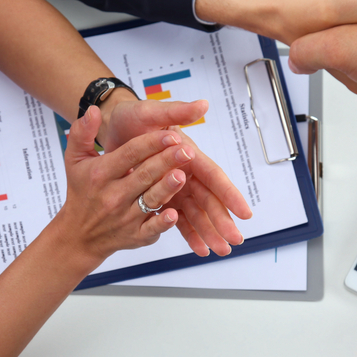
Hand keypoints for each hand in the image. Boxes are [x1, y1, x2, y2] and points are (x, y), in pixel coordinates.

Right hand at [57, 106, 190, 262]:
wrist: (78, 235)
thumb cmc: (81, 192)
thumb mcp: (74, 160)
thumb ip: (82, 132)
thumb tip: (93, 110)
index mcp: (101, 174)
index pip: (129, 155)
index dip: (151, 143)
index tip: (170, 134)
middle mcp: (113, 196)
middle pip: (144, 175)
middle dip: (166, 161)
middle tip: (187, 149)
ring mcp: (125, 217)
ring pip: (150, 200)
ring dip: (167, 188)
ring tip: (182, 175)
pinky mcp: (135, 236)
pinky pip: (151, 229)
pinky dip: (162, 223)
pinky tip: (174, 213)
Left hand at [98, 95, 251, 256]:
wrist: (112, 126)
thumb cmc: (133, 117)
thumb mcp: (151, 112)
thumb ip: (176, 112)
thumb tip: (201, 105)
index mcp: (188, 153)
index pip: (213, 176)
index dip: (229, 194)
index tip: (244, 212)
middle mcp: (186, 171)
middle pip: (208, 199)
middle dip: (222, 220)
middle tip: (235, 240)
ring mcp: (175, 185)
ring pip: (197, 212)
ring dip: (209, 231)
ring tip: (221, 250)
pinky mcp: (162, 195)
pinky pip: (179, 218)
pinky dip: (189, 233)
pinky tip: (200, 249)